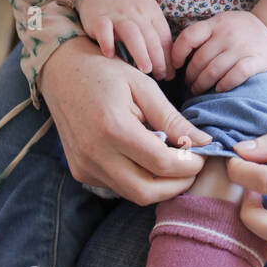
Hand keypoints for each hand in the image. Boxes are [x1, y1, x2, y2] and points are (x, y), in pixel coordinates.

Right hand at [38, 34, 212, 204]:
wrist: (61, 72)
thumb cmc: (105, 72)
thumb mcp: (143, 86)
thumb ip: (172, 118)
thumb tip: (205, 141)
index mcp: (113, 128)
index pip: (161, 163)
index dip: (190, 164)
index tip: (203, 154)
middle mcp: (95, 153)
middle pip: (147, 192)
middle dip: (177, 185)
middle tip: (193, 167)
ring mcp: (84, 166)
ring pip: (132, 194)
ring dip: (159, 185)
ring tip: (174, 163)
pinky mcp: (80, 171)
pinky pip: (118, 187)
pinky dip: (139, 180)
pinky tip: (147, 160)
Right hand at [76, 0, 174, 79]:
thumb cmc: (125, 1)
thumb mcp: (145, 10)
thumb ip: (153, 31)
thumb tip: (166, 61)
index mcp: (150, 11)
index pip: (163, 37)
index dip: (168, 57)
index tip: (170, 74)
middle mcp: (136, 13)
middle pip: (151, 37)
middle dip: (158, 59)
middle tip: (160, 76)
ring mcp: (117, 15)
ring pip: (132, 34)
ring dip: (140, 52)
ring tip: (145, 69)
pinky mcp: (98, 17)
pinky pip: (104, 29)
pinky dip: (107, 41)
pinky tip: (110, 55)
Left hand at [171, 10, 266, 93]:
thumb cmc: (241, 30)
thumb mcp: (222, 23)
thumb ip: (204, 34)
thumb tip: (178, 55)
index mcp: (216, 23)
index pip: (189, 37)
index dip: (177, 53)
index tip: (176, 65)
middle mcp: (228, 34)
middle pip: (200, 60)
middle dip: (190, 76)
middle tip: (189, 84)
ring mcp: (243, 47)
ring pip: (214, 71)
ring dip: (202, 84)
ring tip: (198, 90)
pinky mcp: (257, 60)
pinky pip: (236, 75)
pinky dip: (224, 84)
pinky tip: (219, 89)